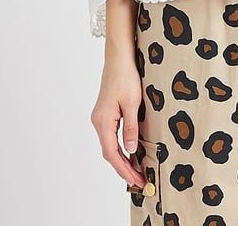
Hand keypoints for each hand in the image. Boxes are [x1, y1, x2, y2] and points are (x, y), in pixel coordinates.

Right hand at [90, 52, 145, 189]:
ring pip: (110, 145)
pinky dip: (120, 147)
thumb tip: (130, 150)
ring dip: (122, 159)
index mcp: (103, 121)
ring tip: (137, 170)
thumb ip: (131, 128)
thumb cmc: (126, 76)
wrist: (119, 57)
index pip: (112, 153)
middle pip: (109, 152)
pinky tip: (130, 151)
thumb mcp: (132, 103)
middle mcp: (98, 121)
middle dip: (124, 167)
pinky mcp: (106, 113)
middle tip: (140, 180)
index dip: (124, 169)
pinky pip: (111, 136)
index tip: (136, 180)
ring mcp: (101, 117)